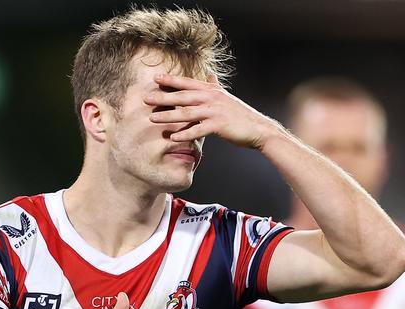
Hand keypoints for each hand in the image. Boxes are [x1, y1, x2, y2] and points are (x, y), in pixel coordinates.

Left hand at [145, 73, 282, 149]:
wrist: (259, 129)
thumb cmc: (240, 116)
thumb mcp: (226, 98)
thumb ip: (214, 86)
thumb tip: (209, 75)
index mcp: (212, 90)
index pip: (188, 83)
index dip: (171, 80)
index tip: (155, 79)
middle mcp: (212, 98)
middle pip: (183, 96)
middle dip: (163, 97)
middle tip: (145, 98)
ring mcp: (215, 111)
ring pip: (187, 113)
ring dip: (168, 116)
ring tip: (153, 119)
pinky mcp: (219, 125)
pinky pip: (198, 130)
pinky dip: (185, 134)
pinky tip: (173, 137)